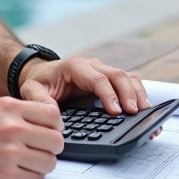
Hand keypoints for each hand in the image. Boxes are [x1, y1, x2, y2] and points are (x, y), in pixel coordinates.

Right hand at [0, 97, 63, 178]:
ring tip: (25, 163)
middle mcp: (11, 129)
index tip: (50, 132)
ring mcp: (9, 154)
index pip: (53, 115)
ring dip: (41, 165)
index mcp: (8, 109)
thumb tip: (48, 119)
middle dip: (51, 148)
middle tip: (39, 151)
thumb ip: (17, 112)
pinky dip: (29, 177)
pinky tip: (15, 172)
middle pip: (56, 141)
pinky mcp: (6, 176)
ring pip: (49, 162)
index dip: (56, 126)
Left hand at [18, 56, 151, 115]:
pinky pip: (128, 83)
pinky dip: (138, 94)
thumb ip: (38, 99)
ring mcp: (103, 71)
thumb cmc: (38, 82)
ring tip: (146, 112)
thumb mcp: (31, 90)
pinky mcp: (108, 79)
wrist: (40, 74)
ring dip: (138, 94)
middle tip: (136, 113)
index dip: (109, 95)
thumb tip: (51, 111)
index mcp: (76, 66)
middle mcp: (93, 65)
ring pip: (127, 78)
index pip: (98, 79)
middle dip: (129, 95)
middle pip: (118, 76)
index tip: (116, 112)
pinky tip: (145, 108)